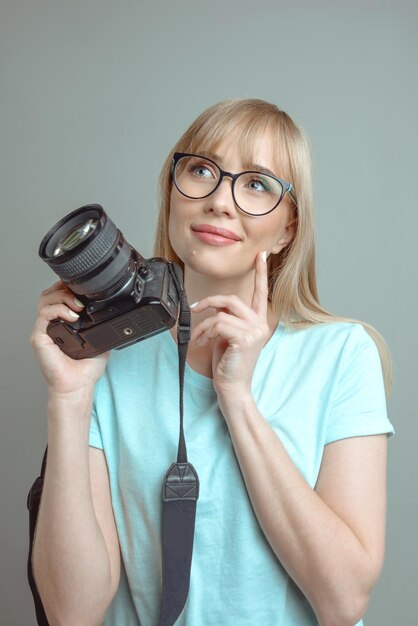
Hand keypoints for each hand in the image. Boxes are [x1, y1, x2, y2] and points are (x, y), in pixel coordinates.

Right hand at [30, 280, 109, 396]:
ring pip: (45, 300)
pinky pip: (44, 316)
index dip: (69, 287)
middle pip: (50, 293)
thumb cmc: (85, 368)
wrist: (78, 386)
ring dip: (63, 297)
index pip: (59, 295)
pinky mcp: (39, 337)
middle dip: (66, 288)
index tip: (84, 288)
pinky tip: (72, 316)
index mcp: (62, 322)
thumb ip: (102, 324)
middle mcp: (51, 323)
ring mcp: (43, 330)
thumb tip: (115, 312)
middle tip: (82, 297)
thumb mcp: (100, 339)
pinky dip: (58, 311)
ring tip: (78, 306)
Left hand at [190, 251, 268, 396]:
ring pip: (221, 312)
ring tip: (199, 338)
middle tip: (195, 308)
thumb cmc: (228, 365)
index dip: (261, 273)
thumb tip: (213, 307)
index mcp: (258, 322)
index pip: (261, 293)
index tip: (261, 255)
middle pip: (232, 299)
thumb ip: (226, 319)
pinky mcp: (245, 338)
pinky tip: (203, 343)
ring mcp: (255, 331)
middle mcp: (260, 325)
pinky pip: (218, 324)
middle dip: (209, 302)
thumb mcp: (227, 337)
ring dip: (203, 325)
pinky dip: (204, 332)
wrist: (232, 388)